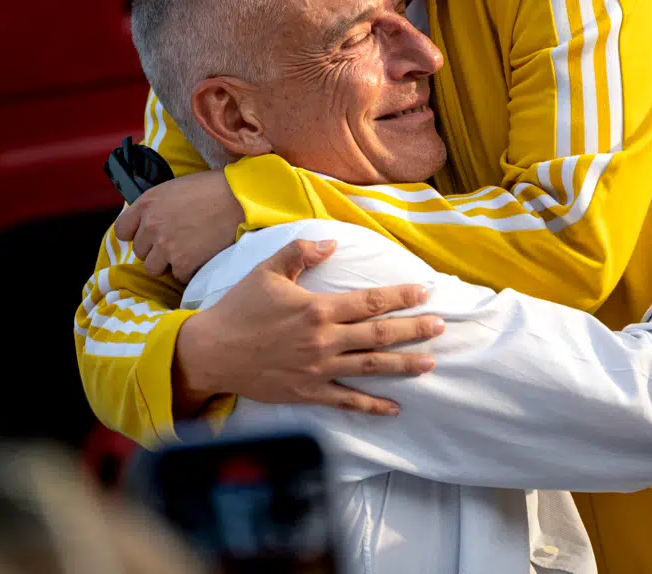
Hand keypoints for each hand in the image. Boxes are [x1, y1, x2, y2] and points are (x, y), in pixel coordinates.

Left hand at [114, 170, 243, 281]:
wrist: (241, 200)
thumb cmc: (214, 189)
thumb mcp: (176, 188)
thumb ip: (158, 206)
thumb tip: (151, 224)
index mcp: (147, 203)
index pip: (122, 231)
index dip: (137, 235)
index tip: (151, 236)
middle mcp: (151, 224)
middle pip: (140, 252)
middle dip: (157, 250)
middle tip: (179, 242)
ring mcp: (165, 245)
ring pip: (154, 268)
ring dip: (170, 264)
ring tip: (190, 252)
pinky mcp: (182, 262)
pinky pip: (178, 276)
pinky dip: (190, 271)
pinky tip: (203, 256)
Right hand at [174, 239, 443, 417]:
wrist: (211, 353)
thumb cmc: (239, 309)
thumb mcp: (268, 271)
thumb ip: (301, 253)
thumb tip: (332, 244)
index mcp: (317, 309)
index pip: (370, 301)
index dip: (400, 296)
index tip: (424, 292)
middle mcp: (324, 340)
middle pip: (379, 335)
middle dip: (414, 330)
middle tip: (440, 326)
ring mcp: (319, 370)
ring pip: (371, 367)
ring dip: (403, 365)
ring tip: (430, 362)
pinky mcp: (309, 393)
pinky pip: (347, 401)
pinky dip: (372, 405)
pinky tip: (395, 408)